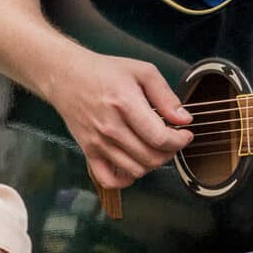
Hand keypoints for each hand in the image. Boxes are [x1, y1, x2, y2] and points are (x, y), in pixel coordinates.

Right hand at [47, 51, 192, 190]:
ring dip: (152, 164)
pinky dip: (125, 180)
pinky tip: (134, 165)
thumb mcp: (142, 72)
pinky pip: (108, 180)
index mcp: (125, 104)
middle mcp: (110, 127)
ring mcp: (97, 142)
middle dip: (170, 152)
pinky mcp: (88, 151)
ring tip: (155, 148)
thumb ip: (166, 96)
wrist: (66, 76)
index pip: (159, 137)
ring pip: (135, 170)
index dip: (179, 141)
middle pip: (151, 158)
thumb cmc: (104, 72)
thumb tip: (184, 119)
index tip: (185, 134)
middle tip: (172, 140)